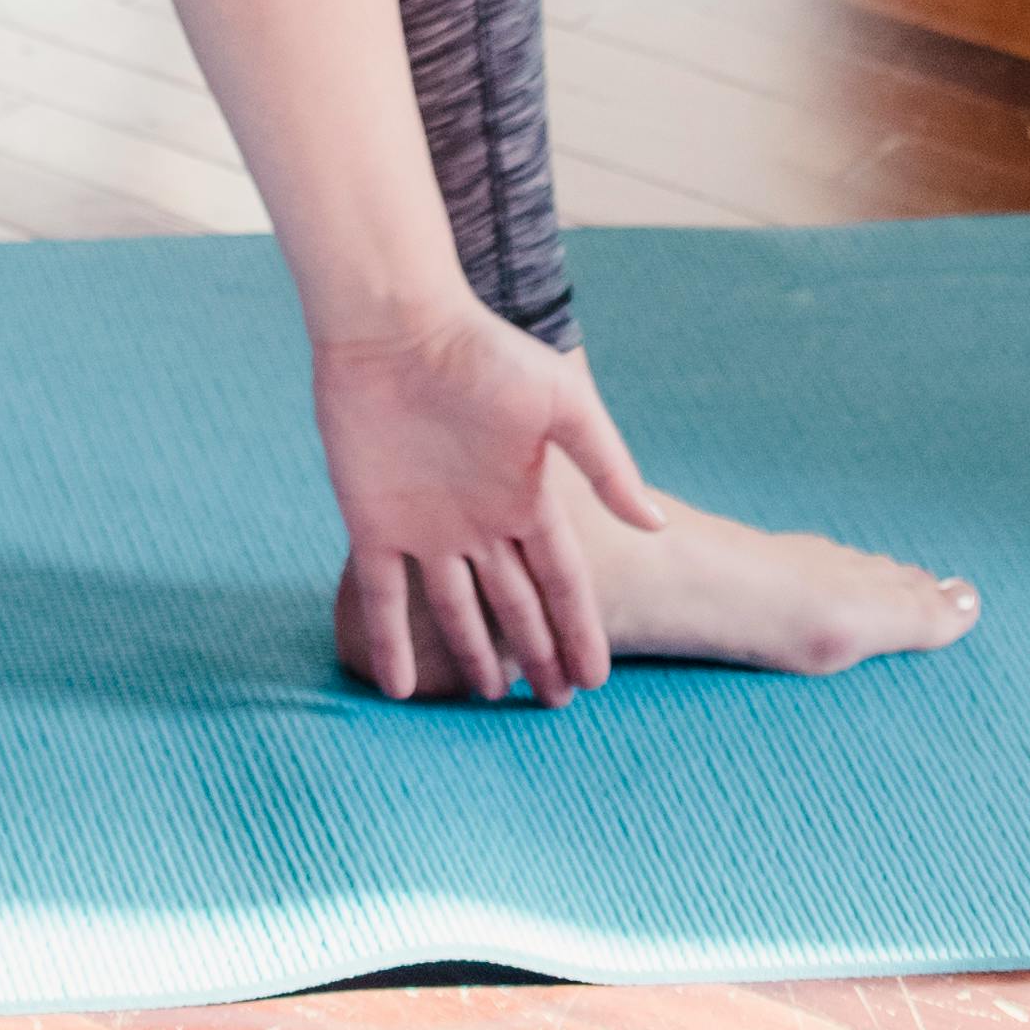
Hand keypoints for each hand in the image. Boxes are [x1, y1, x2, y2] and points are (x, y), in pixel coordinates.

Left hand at [315, 303, 660, 708]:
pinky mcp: (373, 523)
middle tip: (557, 707)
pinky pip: (382, 596)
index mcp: (525, 497)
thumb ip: (606, 464)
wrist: (394, 323)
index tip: (597, 680)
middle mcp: (478, 521)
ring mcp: (425, 526)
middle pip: (514, 603)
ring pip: (455, 609)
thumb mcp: (561, 403)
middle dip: (537, 652)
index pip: (562, 580)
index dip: (579, 628)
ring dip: (472, 654)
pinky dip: (390, 641)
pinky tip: (400, 689)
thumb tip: (657, 524)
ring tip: (493, 698)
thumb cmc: (482, 353)